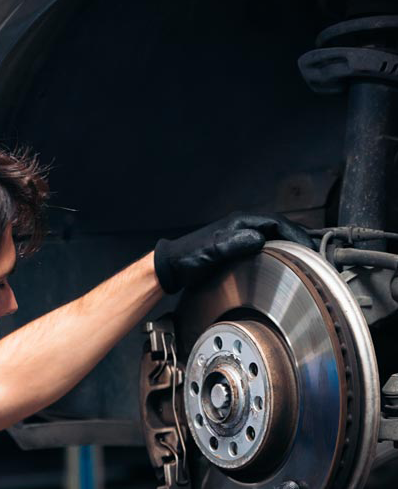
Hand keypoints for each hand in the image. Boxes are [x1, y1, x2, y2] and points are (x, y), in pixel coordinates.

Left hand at [153, 212, 313, 293]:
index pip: (279, 223)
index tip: (310, 248)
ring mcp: (241, 237)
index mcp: (241, 222)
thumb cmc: (189, 257)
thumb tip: (260, 238)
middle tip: (315, 256)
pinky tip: (285, 265)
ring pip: (274, 238)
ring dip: (291, 247)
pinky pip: (266, 247)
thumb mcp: (213, 250)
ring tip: (306, 260)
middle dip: (300, 240)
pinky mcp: (238, 248)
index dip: (297, 235)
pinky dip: (279, 254)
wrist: (173, 266)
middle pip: (281, 229)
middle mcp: (243, 226)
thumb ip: (235, 243)